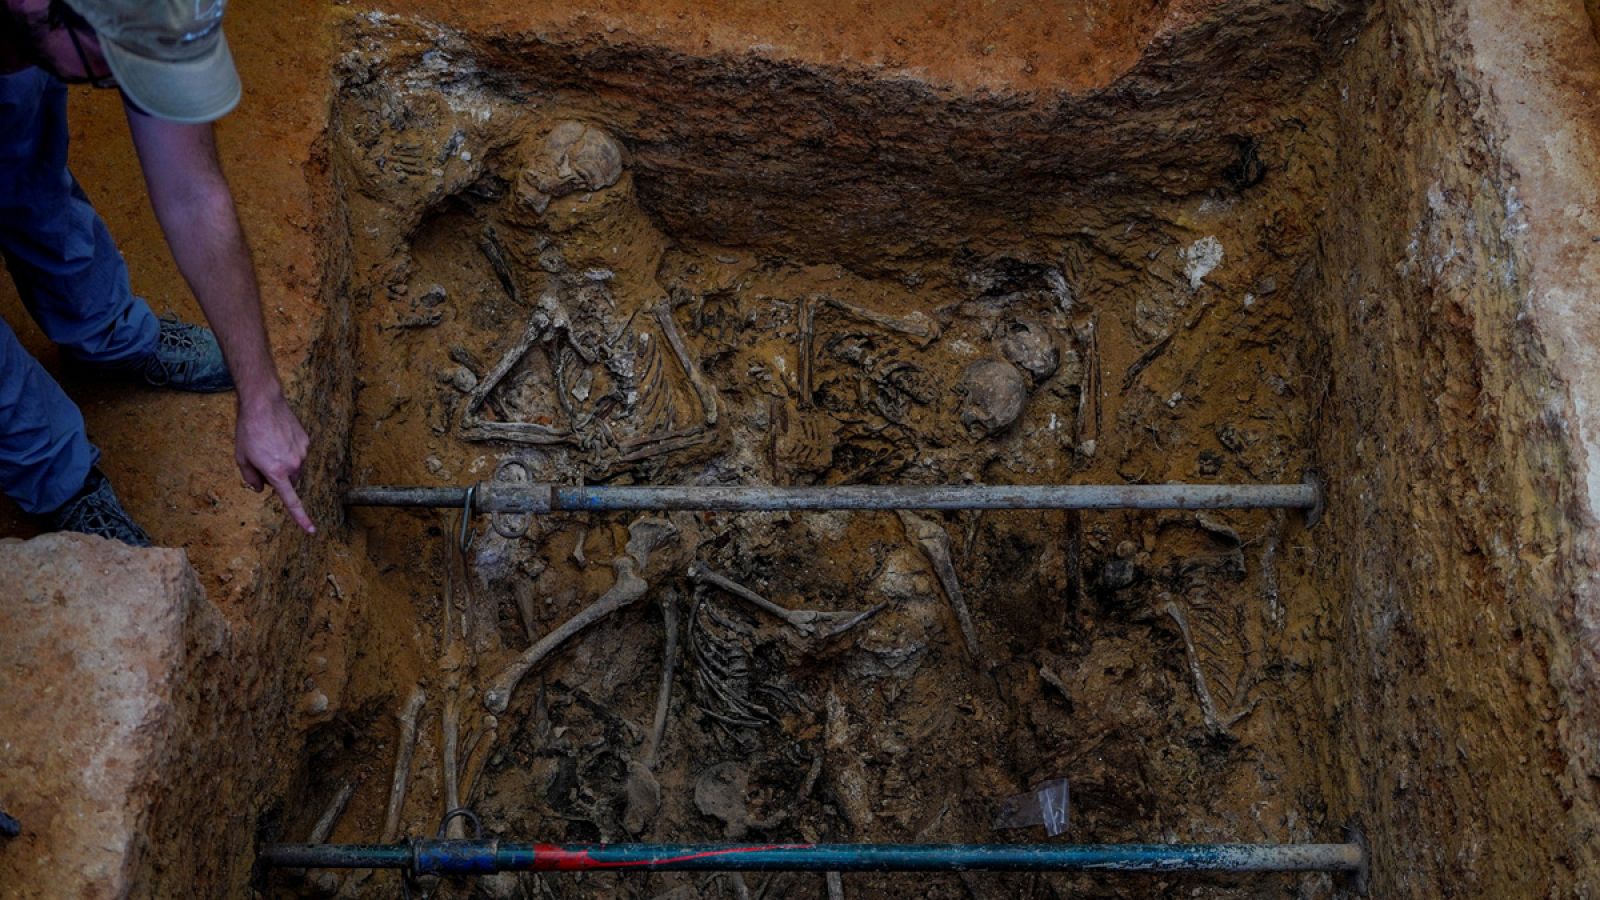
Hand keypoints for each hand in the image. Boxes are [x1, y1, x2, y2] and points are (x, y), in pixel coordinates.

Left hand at [236, 391, 314, 532]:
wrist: (263, 403)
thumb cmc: (248, 431)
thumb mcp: (241, 458)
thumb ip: (250, 479)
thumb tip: (261, 489)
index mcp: (276, 472)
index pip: (291, 501)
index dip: (301, 518)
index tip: (311, 530)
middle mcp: (293, 465)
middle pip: (290, 481)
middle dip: (279, 477)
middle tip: (263, 460)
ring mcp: (302, 453)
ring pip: (295, 467)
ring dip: (285, 463)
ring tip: (270, 444)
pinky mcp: (306, 441)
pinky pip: (299, 453)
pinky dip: (290, 450)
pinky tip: (279, 436)